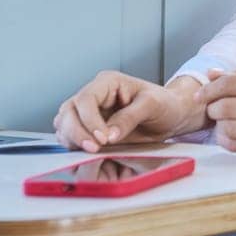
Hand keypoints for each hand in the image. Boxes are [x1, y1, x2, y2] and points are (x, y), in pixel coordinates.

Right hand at [53, 71, 195, 151]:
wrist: (171, 115)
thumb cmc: (164, 104)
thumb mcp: (152, 105)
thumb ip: (130, 117)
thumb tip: (109, 135)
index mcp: (108, 83)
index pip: (86, 99)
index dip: (90, 120)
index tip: (103, 139)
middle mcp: (94, 95)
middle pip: (69, 111)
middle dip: (77, 132)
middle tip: (95, 149)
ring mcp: (89, 113)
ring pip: (64, 124)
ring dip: (72, 140)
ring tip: (92, 151)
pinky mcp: (89, 128)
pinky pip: (70, 136)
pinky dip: (74, 145)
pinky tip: (89, 153)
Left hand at [199, 71, 235, 154]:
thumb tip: (212, 74)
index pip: (232, 83)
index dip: (210, 89)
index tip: (201, 95)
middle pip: (227, 107)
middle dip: (212, 109)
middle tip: (212, 110)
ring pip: (231, 129)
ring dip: (219, 128)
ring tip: (222, 124)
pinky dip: (229, 142)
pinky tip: (231, 137)